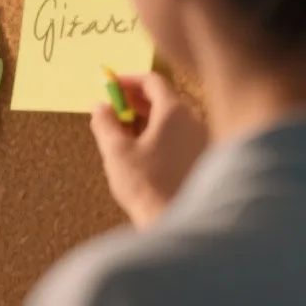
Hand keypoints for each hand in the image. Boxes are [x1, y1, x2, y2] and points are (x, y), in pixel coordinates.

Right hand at [89, 72, 207, 228]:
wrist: (181, 225)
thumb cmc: (148, 186)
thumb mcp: (116, 151)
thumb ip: (105, 123)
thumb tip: (100, 106)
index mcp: (175, 112)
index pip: (152, 81)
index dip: (127, 80)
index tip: (109, 85)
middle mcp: (195, 122)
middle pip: (164, 100)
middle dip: (135, 102)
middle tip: (112, 110)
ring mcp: (203, 142)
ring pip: (172, 121)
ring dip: (146, 121)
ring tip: (123, 135)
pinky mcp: (205, 162)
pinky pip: (180, 139)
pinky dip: (160, 137)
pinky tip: (143, 155)